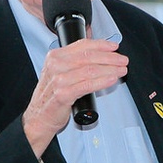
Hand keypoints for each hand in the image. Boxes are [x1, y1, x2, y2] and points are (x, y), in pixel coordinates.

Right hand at [22, 39, 127, 156]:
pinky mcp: (63, 94)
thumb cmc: (52, 95)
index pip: (82, 45)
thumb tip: (97, 50)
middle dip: (110, 58)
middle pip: (88, 57)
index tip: (114, 47)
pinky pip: (87, 85)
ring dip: (110, 69)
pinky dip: (102, 81)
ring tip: (121, 70)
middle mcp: (56, 66)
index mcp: (55, 57)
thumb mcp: (59, 72)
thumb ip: (75, 60)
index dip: (101, 45)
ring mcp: (58, 80)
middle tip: (122, 60)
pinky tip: (112, 79)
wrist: (39, 117)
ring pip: (90, 70)